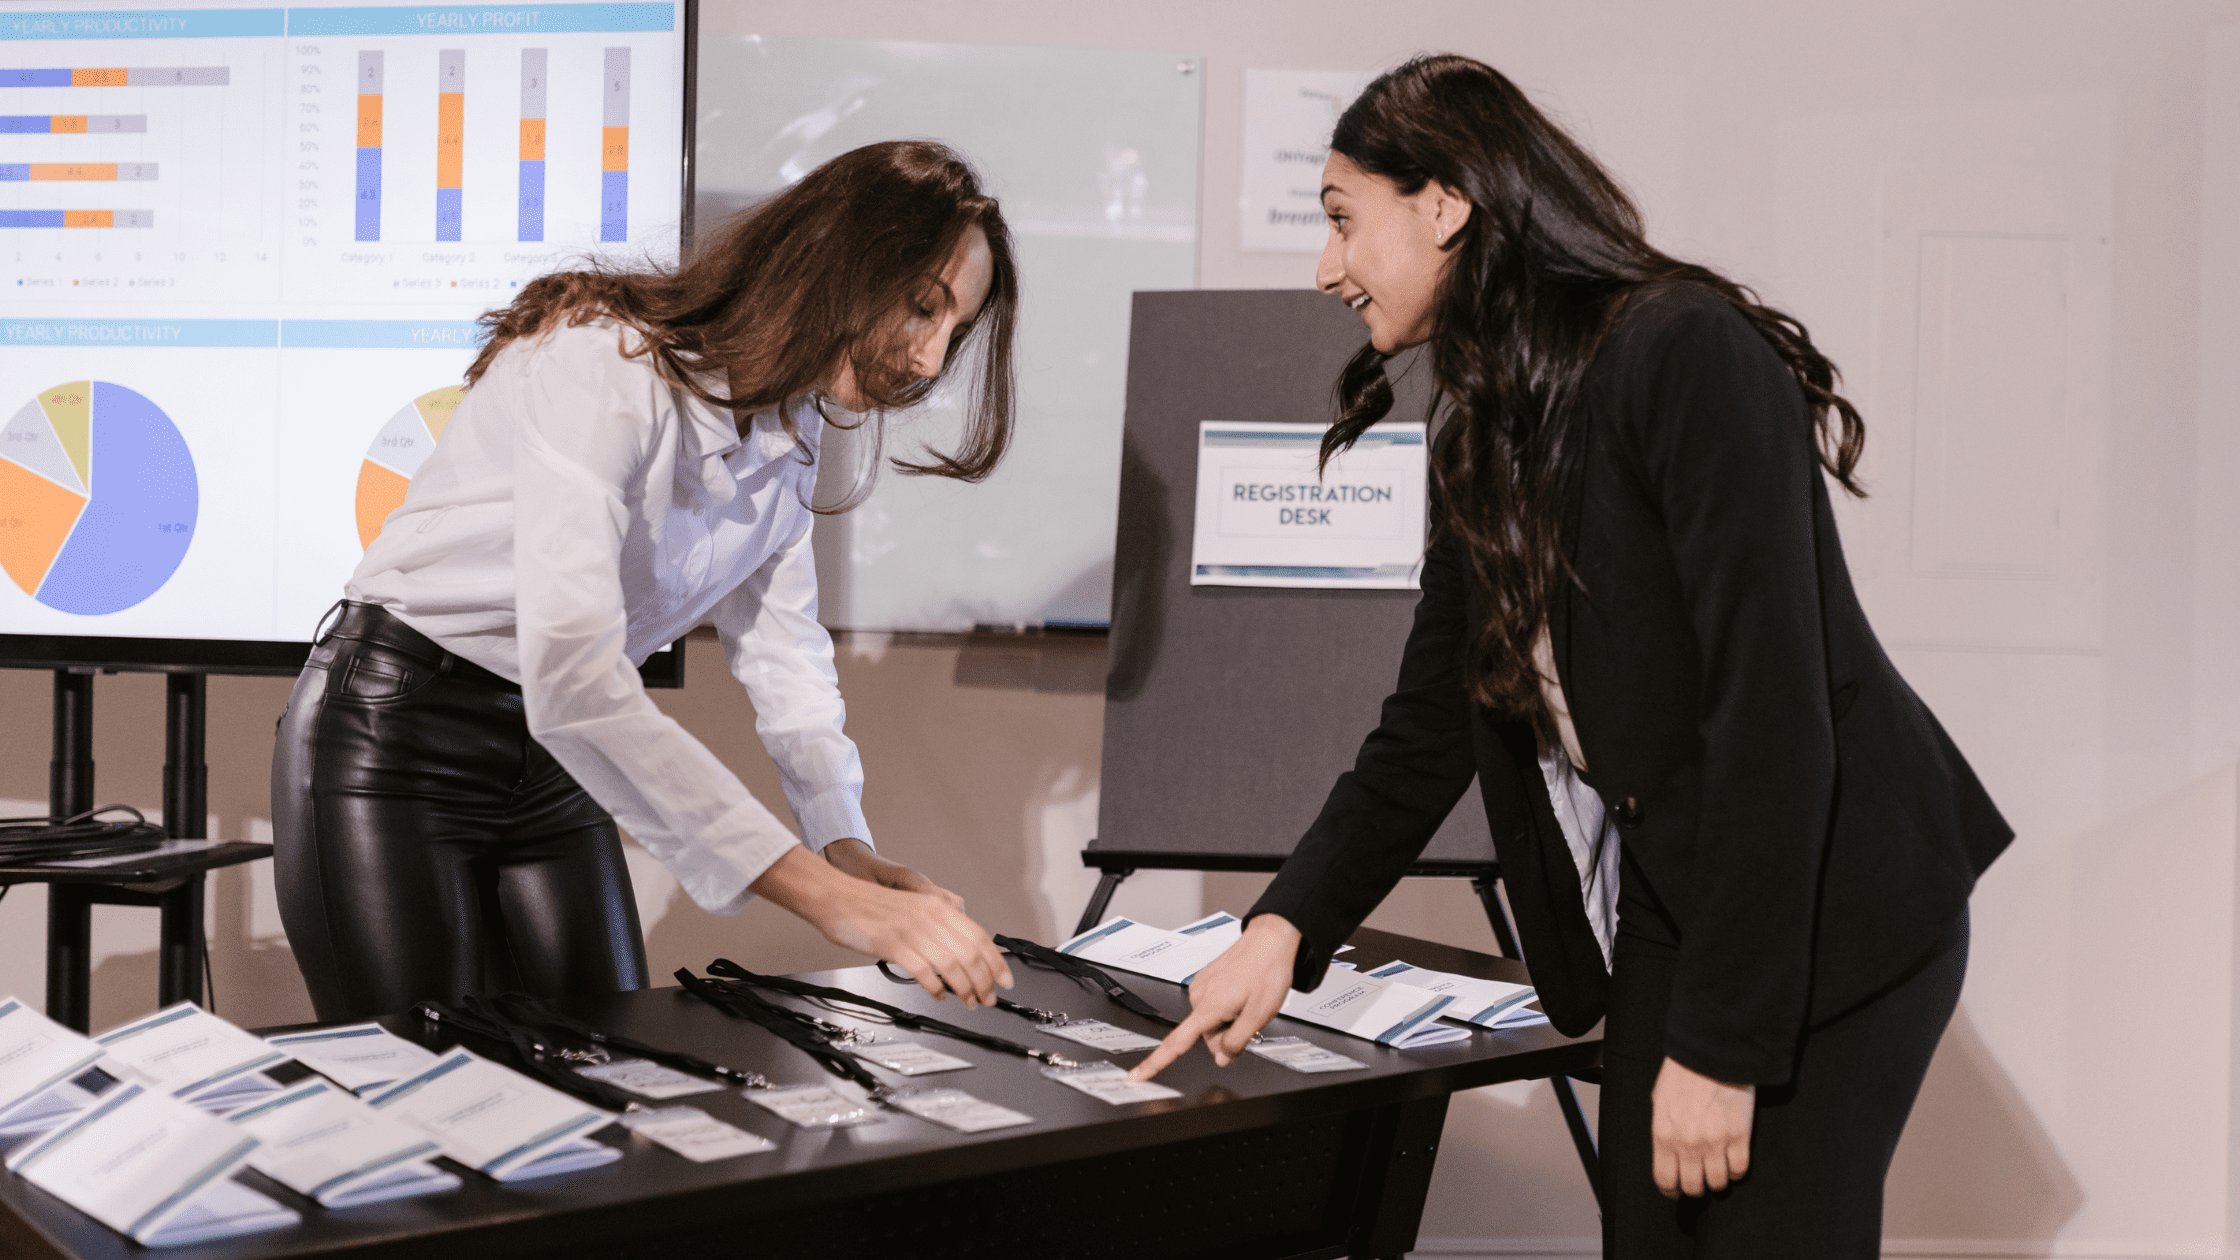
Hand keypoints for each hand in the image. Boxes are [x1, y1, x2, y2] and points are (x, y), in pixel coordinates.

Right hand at [749, 846, 1012, 1005]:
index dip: (996, 961)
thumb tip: (957, 952)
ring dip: (965, 989)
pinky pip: (924, 971)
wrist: (836, 896)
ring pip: (952, 965)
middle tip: (989, 998)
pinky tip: (939, 996)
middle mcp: (929, 916)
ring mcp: (912, 930)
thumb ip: (934, 924)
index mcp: (937, 906)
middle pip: (970, 953)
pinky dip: (936, 988)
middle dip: (985, 981)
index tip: (1004, 980)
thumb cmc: (869, 906)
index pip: (979, 936)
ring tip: (969, 1002)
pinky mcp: (893, 944)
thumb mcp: (911, 907)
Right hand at [1127, 914, 1300, 1081]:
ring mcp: (1201, 986)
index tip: (1137, 1075)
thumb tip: (1222, 1059)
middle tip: (1248, 1018)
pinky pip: (1213, 1006)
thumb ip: (1237, 1042)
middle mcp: (1199, 996)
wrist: (1269, 940)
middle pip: (1205, 1036)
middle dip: (1226, 1035)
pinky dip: (1227, 1007)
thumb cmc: (1266, 972)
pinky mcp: (1206, 979)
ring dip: (1228, 1020)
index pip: (1176, 1043)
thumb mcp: (1259, 1015)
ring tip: (1247, 1001)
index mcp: (1208, 1007)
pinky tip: (1242, 993)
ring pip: (1210, 1022)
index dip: (1155, 1063)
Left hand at [1650, 1056, 1754, 1197]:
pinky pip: (1740, 1169)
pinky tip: (1733, 1162)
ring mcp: (1715, 1142)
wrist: (1712, 1053)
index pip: (1664, 1180)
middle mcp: (1688, 1143)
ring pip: (1718, 1183)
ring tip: (1717, 1170)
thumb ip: (1663, 1129)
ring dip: (1718, 1181)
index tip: (1675, 1191)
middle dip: (1695, 1188)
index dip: (1670, 1191)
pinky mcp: (1739, 1136)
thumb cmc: (1684, 1073)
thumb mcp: (1660, 1101)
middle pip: (1692, 1187)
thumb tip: (1666, 1152)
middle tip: (1699, 1181)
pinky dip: (1737, 1171)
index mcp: (1663, 1134)